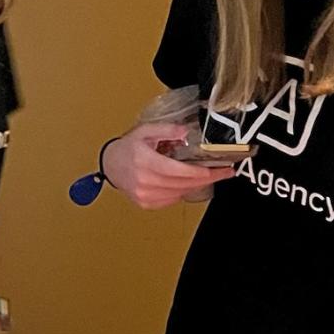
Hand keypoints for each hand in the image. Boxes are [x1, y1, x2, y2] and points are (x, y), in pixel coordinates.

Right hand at [101, 122, 234, 208]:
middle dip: (207, 179)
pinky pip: (172, 200)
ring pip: (180, 193)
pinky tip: (184, 182)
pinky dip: (182, 191)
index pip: (180, 171)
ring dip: (196, 185)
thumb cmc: (128, 148)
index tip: (219, 170)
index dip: (203, 172)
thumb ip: (166, 130)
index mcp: (145, 161)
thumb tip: (185, 132)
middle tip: (223, 173)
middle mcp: (145, 181)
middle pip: (184, 184)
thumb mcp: (145, 131)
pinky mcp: (146, 203)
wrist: (110, 164)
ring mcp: (145, 194)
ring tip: (206, 176)